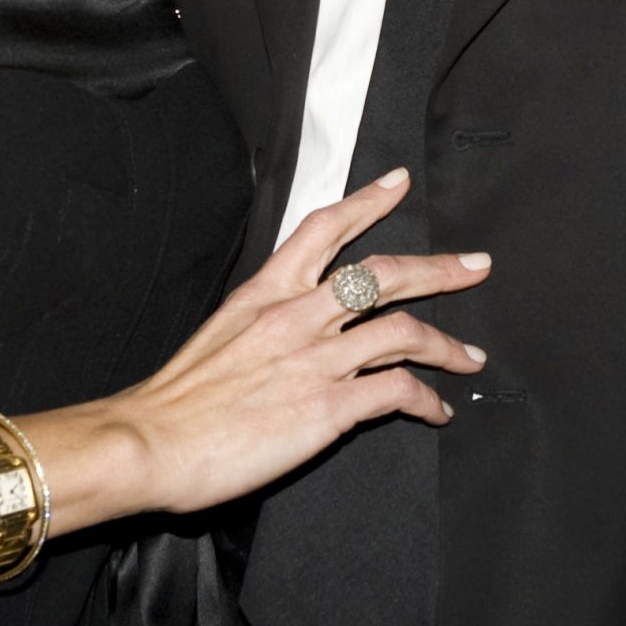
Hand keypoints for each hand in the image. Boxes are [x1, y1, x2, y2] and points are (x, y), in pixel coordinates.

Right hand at [114, 170, 489, 516]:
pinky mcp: (328, 405)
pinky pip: (397, 391)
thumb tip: (292, 329)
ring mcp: (316, 358)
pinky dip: (426, 400)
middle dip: (439, 269)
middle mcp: (296, 315)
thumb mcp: (219, 334)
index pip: (325, 228)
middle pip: (385, 275)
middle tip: (475, 265)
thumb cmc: (177, 399)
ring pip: (404, 331)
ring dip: (447, 344)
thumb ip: (263, 323)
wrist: (150, 440)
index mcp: (266, 293)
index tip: (398, 184)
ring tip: (469, 357)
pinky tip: (435, 410)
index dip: (368, 202)